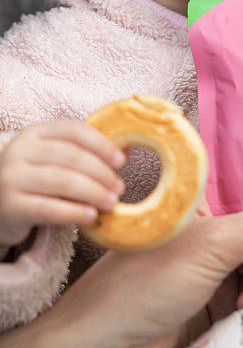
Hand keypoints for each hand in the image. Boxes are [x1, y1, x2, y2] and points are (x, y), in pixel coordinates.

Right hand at [0, 120, 125, 247]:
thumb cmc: (34, 181)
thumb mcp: (52, 160)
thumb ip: (81, 153)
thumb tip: (125, 153)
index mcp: (34, 133)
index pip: (73, 131)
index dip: (101, 144)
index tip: (121, 160)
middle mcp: (19, 151)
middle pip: (71, 157)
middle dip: (101, 173)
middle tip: (119, 187)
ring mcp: (11, 178)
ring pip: (62, 182)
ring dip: (93, 193)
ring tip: (111, 202)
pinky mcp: (9, 206)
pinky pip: (49, 209)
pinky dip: (74, 213)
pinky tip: (90, 216)